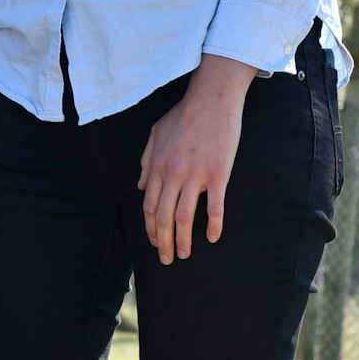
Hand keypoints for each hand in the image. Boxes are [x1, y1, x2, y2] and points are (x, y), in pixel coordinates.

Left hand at [138, 53, 255, 264]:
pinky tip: (211, 238)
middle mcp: (172, 173)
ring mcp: (195, 175)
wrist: (211, 100)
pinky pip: (214, 206)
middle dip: (163, 242)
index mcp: (156, 166)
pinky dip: (212, 225)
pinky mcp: (218, 174)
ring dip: (183, 239)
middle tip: (167, 259)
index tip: (155, 243)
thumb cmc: (184, 115)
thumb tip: (141, 186)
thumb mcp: (156, 134)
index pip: (149, 205)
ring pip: (184, 216)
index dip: (150, 228)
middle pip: (163, 216)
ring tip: (184, 254)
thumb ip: (146, 161)